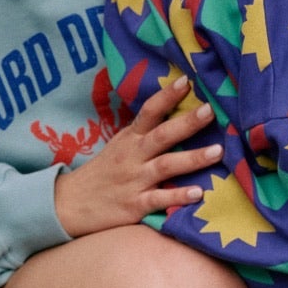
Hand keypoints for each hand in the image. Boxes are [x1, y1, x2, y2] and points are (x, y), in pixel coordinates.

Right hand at [53, 76, 220, 238]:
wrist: (69, 203)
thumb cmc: (102, 173)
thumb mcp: (118, 146)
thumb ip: (143, 134)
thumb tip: (175, 114)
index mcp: (129, 139)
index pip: (149, 112)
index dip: (167, 96)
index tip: (186, 81)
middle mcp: (133, 156)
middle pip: (162, 135)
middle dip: (187, 123)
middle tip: (210, 110)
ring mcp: (134, 180)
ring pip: (166, 166)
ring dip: (192, 159)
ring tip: (217, 151)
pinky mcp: (134, 205)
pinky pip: (159, 200)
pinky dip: (178, 196)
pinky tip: (198, 193)